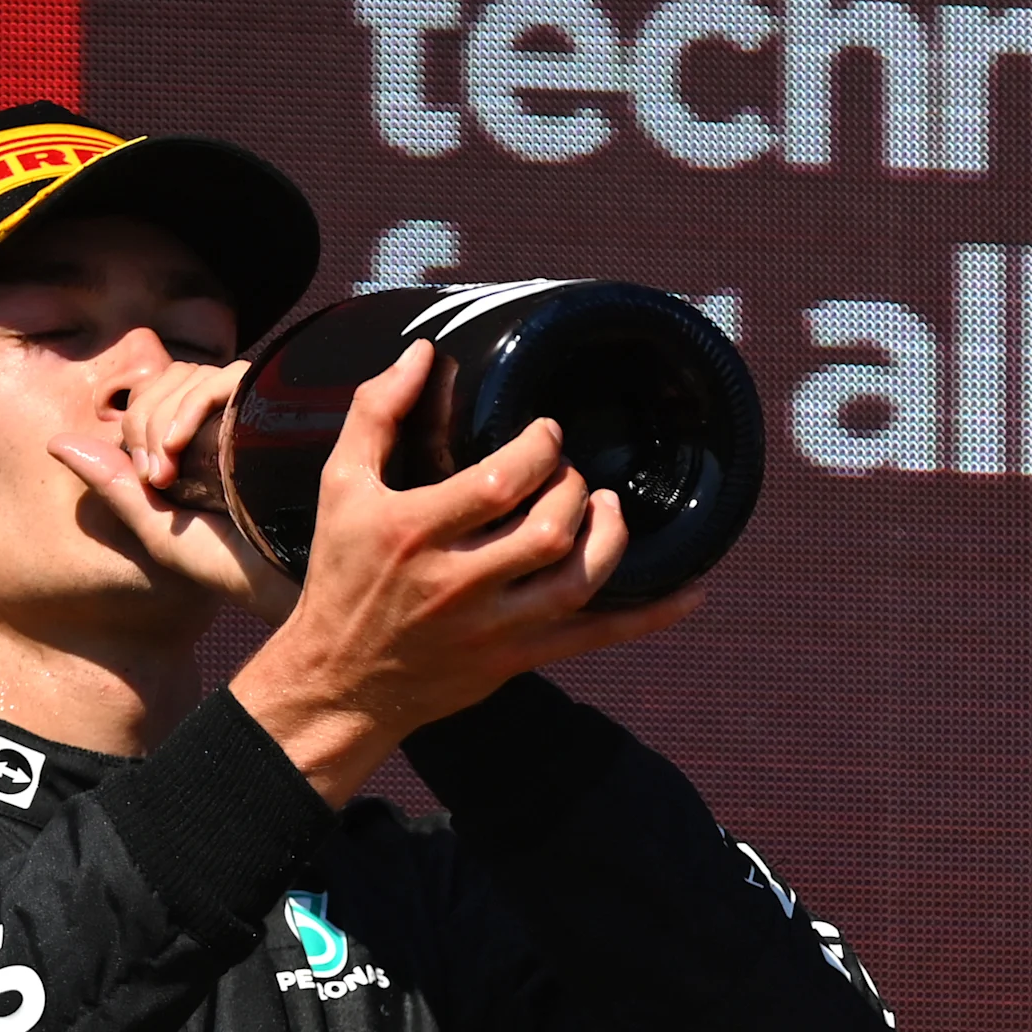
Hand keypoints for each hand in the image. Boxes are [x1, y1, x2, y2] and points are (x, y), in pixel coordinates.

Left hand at [50, 358, 297, 621]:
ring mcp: (259, 413)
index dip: (141, 422)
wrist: (291, 587)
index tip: (149, 478)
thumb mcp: (157, 529)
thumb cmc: (234, 568)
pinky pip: (224, 378)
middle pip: (173, 377)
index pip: (162, 392)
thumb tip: (55, 441)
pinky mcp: (280, 408)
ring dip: (165, 417)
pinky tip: (180, 447)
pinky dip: (191, 406)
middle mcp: (233, 421)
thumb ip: (113, 486)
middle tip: (156, 479)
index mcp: (206, 442)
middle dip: (146, 422)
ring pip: (194, 375)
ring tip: (170, 474)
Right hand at [224, 341, 701, 805]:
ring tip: (607, 506)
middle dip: (573, 488)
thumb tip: (422, 351)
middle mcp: (458, 581)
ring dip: (609, 537)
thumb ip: (376, 413)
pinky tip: (691, 592)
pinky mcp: (517, 658)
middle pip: (548, 530)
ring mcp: (493, 626)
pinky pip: (597, 637)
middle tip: (570, 472)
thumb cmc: (343, 575)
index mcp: (414, 531)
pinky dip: (650, 616)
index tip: (548, 433)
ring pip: (577, 581)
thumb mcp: (341, 486)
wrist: (340, 680)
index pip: (500, 482)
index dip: (541, 449)